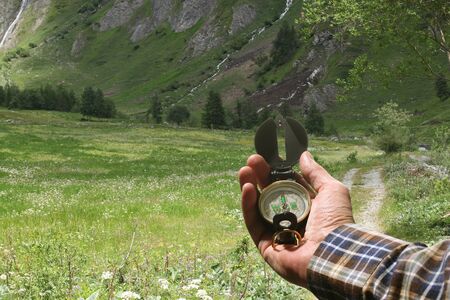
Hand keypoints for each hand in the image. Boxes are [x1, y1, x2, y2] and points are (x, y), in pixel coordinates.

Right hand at [238, 151, 353, 286]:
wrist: (333, 252)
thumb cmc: (336, 221)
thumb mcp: (331, 190)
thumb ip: (315, 173)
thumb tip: (304, 155)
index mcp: (306, 208)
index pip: (285, 187)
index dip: (275, 172)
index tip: (267, 158)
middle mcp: (290, 220)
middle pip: (269, 195)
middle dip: (259, 177)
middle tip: (252, 161)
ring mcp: (276, 233)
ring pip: (258, 208)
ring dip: (249, 189)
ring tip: (244, 171)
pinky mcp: (266, 246)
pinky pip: (254, 223)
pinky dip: (248, 206)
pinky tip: (248, 189)